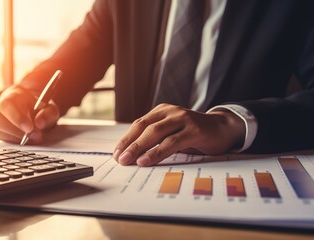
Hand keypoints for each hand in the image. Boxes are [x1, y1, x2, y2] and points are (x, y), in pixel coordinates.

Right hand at [0, 85, 59, 143]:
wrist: (36, 110)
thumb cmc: (41, 109)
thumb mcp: (50, 109)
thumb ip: (47, 114)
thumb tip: (39, 123)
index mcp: (13, 95)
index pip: (7, 104)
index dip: (16, 117)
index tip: (29, 128)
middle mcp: (0, 105)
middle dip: (14, 129)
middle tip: (34, 135)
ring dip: (12, 136)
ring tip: (31, 138)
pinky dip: (10, 140)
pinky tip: (23, 140)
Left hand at [113, 104, 244, 166]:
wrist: (223, 128)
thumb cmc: (193, 133)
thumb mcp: (172, 133)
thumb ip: (156, 139)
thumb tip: (132, 155)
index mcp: (162, 111)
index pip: (139, 124)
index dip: (126, 139)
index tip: (116, 153)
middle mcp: (171, 112)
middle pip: (144, 127)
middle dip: (129, 144)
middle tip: (119, 159)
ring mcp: (183, 119)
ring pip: (155, 133)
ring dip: (139, 148)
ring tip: (128, 161)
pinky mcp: (194, 130)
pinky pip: (171, 142)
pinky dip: (156, 152)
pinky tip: (146, 160)